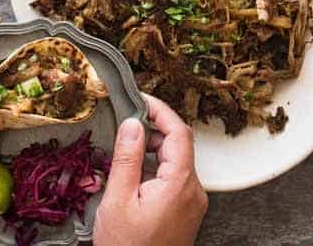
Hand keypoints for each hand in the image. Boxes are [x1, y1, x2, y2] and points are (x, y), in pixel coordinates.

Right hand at [93, 95, 207, 245]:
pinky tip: (134, 172)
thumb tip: (132, 123)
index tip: (141, 98)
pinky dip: (156, 168)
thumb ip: (126, 158)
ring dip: (153, 149)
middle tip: (126, 120)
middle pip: (179, 145)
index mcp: (180, 183)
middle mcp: (193, 191)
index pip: (179, 131)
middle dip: (154, 129)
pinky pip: (174, 179)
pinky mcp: (186, 212)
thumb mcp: (118, 200)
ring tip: (125, 147)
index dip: (160, 110)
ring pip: (176, 162)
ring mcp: (192, 203)